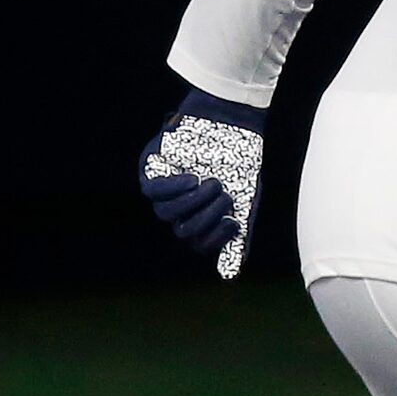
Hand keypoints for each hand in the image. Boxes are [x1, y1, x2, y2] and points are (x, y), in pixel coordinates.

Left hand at [140, 90, 267, 278]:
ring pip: (166, 214)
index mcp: (201, 216)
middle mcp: (180, 207)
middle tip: (225, 196)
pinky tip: (192, 179)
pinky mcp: (150, 170)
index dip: (214, 239)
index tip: (233, 222)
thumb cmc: (240, 159)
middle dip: (206, 217)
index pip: (198, 242)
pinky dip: (174, 189)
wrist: (232, 122)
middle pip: (182, 231)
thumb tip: (231, 274)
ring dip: (193, 202)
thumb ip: (238, 233)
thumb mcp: (246, 199)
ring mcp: (163, 190)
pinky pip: (153, 192)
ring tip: (213, 183)